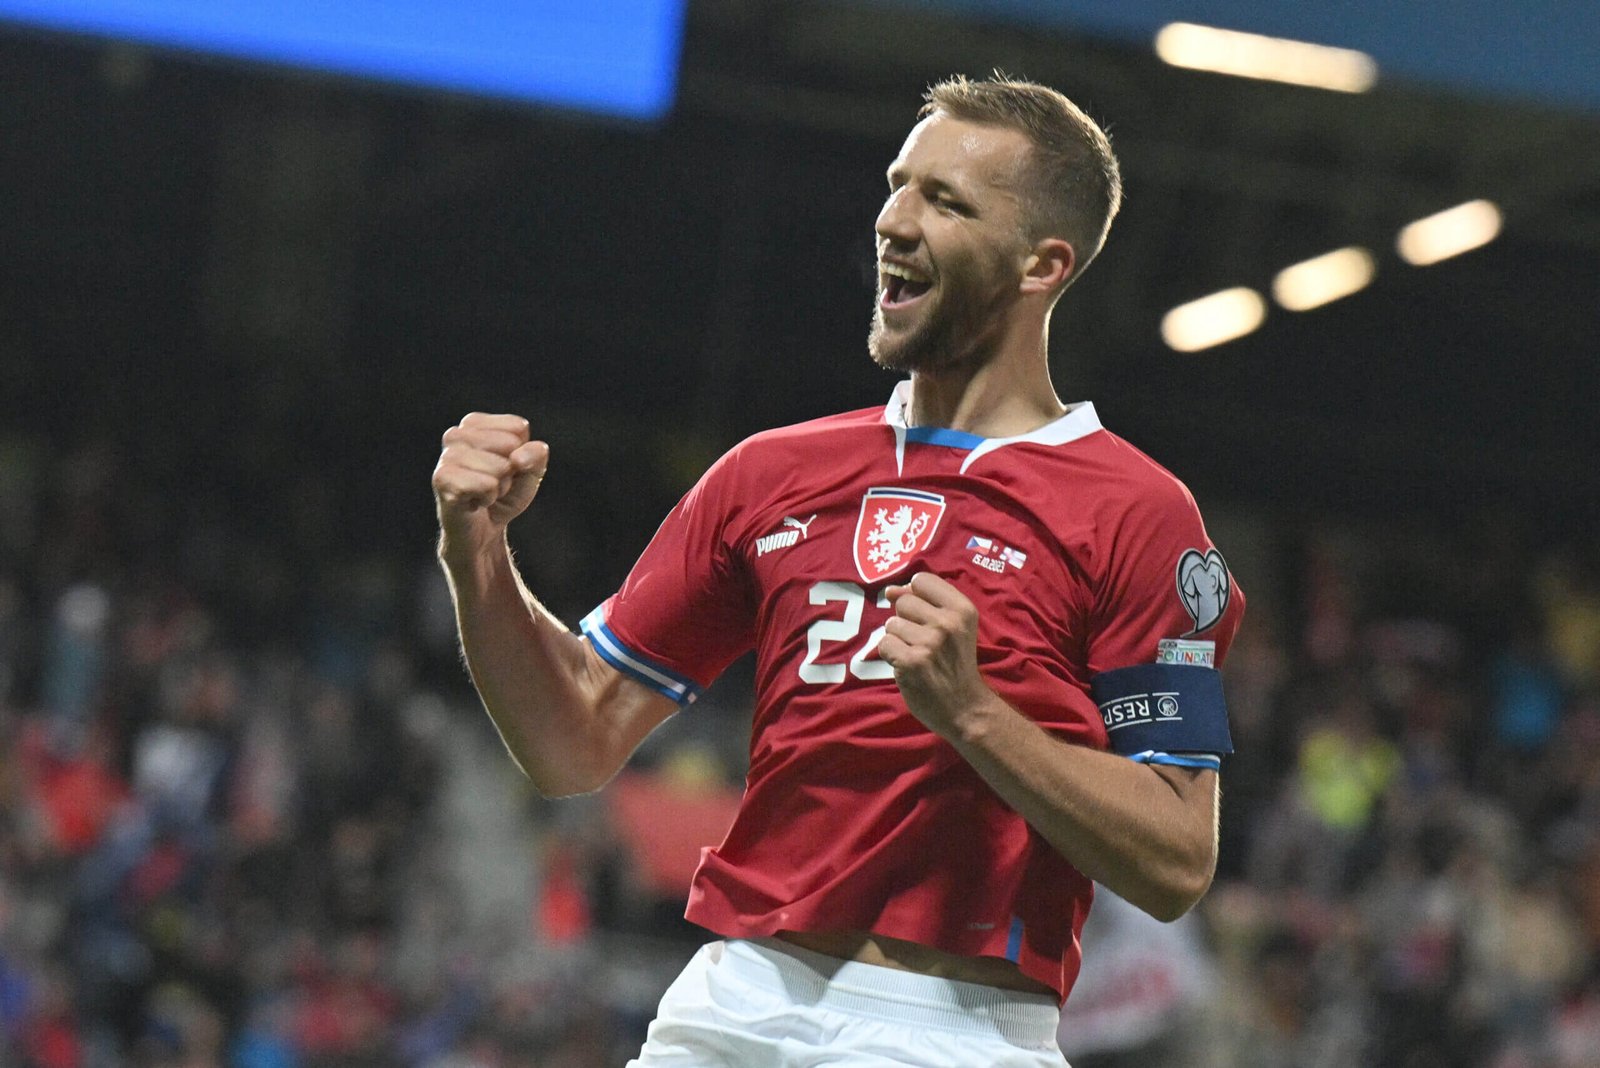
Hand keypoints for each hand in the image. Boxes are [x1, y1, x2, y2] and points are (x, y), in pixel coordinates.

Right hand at [432, 412, 548, 557]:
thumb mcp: (530, 473)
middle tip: (493, 484)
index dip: (522, 454)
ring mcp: (446, 456)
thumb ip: (536, 456)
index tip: (506, 469)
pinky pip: (486, 484)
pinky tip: (474, 502)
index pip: (518, 427)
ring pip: (500, 466)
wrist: (481, 532)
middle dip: (510, 471)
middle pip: (510, 444)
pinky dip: (488, 498)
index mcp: (475, 424)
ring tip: (483, 494)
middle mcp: (456, 435)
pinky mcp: (442, 479)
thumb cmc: (503, 496)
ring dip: (499, 487)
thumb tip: (521, 455)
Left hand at [877, 573, 996, 736]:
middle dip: (906, 621)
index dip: (915, 595)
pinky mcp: (911, 662)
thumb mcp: (954, 627)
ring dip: (898, 640)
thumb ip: (924, 602)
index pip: (921, 580)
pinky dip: (891, 656)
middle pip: (903, 602)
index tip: (924, 616)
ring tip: (918, 656)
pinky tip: (908, 667)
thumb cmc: (955, 664)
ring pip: (891, 624)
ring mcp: (929, 642)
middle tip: (924, 643)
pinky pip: (884, 644)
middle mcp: (948, 622)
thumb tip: (890, 591)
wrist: (965, 707)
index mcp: (962, 608)